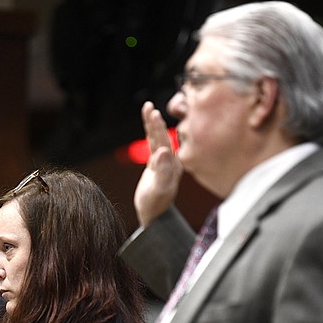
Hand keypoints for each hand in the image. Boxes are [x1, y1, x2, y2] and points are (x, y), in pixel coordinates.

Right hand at [134, 101, 183, 226]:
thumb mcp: (158, 189)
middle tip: (149, 108)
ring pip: (157, 138)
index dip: (158, 128)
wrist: (154, 214)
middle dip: (155, 122)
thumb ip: (162, 171)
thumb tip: (164, 151)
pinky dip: (150, 132)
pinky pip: (153, 143)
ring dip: (152, 123)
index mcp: (174, 165)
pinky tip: (148, 123)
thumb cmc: (155, 205)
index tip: (155, 115)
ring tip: (148, 108)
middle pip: (162, 136)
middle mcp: (172, 160)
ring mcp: (165, 161)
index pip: (165, 142)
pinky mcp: (157, 162)